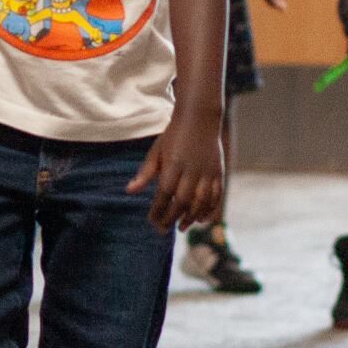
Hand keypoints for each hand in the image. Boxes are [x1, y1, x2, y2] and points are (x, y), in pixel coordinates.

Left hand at [129, 112, 223, 231]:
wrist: (199, 118)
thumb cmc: (173, 136)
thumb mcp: (156, 151)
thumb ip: (145, 173)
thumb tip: (129, 191)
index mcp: (174, 164)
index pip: (164, 193)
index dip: (158, 210)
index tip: (151, 220)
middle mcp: (192, 170)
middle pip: (182, 201)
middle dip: (171, 218)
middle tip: (163, 229)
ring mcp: (207, 172)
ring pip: (200, 202)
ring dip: (190, 217)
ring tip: (181, 227)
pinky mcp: (219, 172)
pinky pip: (216, 196)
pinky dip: (209, 210)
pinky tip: (200, 219)